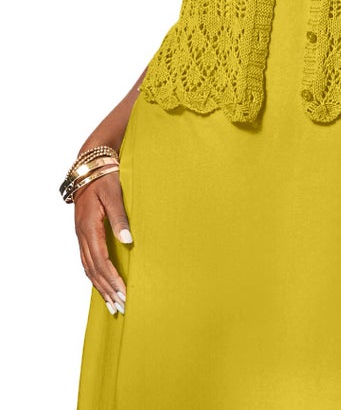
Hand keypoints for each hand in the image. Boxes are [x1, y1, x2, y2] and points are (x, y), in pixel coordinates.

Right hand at [74, 171, 131, 314]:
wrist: (90, 164)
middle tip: (121, 307)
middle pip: (93, 269)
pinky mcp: (84, 232)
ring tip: (112, 304)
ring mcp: (81, 234)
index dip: (112, 280)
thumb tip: (128, 241)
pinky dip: (95, 276)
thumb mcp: (114, 194)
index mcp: (89, 227)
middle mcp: (82, 234)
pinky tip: (102, 285)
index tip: (124, 294)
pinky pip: (87, 260)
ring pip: (88, 267)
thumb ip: (120, 217)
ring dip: (100, 287)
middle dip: (107, 290)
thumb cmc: (105, 176)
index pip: (101, 261)